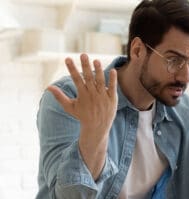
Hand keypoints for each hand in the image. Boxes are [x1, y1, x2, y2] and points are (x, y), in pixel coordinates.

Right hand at [47, 54, 117, 178]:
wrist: (97, 128)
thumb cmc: (82, 116)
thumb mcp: (69, 107)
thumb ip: (59, 96)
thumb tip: (48, 87)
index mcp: (82, 95)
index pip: (76, 79)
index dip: (72, 69)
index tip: (67, 58)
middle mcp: (92, 95)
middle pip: (88, 78)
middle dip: (85, 66)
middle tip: (83, 54)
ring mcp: (103, 96)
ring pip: (101, 81)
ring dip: (99, 70)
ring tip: (96, 60)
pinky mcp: (112, 99)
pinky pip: (113, 87)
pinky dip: (113, 79)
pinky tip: (113, 70)